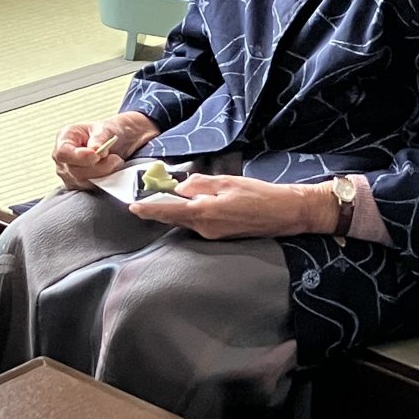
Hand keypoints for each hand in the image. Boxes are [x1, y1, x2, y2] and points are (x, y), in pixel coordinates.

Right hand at [53, 112, 157, 189]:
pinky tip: (112, 170)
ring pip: (84, 181)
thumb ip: (99, 137)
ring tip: (116, 161)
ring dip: (104, 173)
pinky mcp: (79, 185)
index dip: (78, 157)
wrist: (116, 144)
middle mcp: (63, 159)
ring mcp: (69, 174)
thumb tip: (95, 149)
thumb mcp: (105, 128)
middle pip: (74, 170)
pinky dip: (105, 180)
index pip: (63, 153)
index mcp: (64, 138)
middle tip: (115, 159)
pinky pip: (90, 187)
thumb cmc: (107, 133)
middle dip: (98, 167)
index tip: (96, 155)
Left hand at [129, 175, 336, 239]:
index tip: (133, 207)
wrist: (285, 212)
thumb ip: (200, 184)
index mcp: (205, 213)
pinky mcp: (220, 235)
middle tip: (150, 195)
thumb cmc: (259, 194)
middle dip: (162, 207)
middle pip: (176, 217)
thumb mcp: (227, 182)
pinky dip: (193, 213)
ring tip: (176, 195)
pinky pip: (199, 223)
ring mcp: (213, 235)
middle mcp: (205, 229)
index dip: (149, 209)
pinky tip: (198, 203)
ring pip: (187, 220)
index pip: (169, 212)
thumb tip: (180, 188)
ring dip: (179, 209)